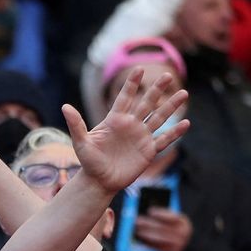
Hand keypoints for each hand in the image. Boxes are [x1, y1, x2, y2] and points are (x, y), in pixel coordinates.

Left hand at [61, 69, 187, 194]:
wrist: (99, 182)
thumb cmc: (89, 162)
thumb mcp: (81, 143)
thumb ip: (76, 124)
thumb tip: (65, 106)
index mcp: (115, 120)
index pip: (125, 97)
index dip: (132, 84)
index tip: (139, 68)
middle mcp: (130, 125)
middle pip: (146, 103)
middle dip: (157, 90)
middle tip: (167, 75)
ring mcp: (141, 137)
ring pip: (158, 118)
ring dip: (170, 106)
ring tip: (184, 93)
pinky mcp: (148, 151)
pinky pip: (164, 140)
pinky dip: (174, 133)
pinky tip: (186, 123)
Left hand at [133, 207, 192, 250]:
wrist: (187, 245)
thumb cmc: (176, 229)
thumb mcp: (175, 221)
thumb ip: (164, 216)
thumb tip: (148, 212)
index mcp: (184, 222)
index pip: (172, 217)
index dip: (160, 214)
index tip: (149, 211)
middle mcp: (183, 233)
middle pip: (163, 228)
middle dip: (149, 224)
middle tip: (138, 221)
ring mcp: (178, 244)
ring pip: (160, 238)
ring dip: (147, 234)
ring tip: (138, 231)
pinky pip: (159, 247)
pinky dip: (149, 243)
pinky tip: (141, 240)